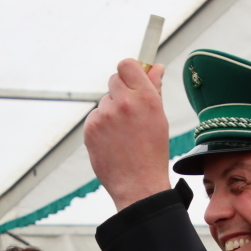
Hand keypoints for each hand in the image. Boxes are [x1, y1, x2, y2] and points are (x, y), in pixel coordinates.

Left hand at [85, 59, 170, 210]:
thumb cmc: (152, 153)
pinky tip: (112, 141)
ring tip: (123, 134)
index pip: (127, 65)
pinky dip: (102, 126)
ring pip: (104, 101)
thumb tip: (156, 68)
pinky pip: (95, 117)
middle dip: (121, 91)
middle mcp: (124, 103)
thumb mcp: (160, 118)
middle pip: (114, 79)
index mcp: (146, 98)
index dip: (129, 71)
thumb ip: (154, 89)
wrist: (138, 185)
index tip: (132, 79)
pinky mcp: (90, 128)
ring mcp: (105, 115)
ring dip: (111, 111)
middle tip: (129, 111)